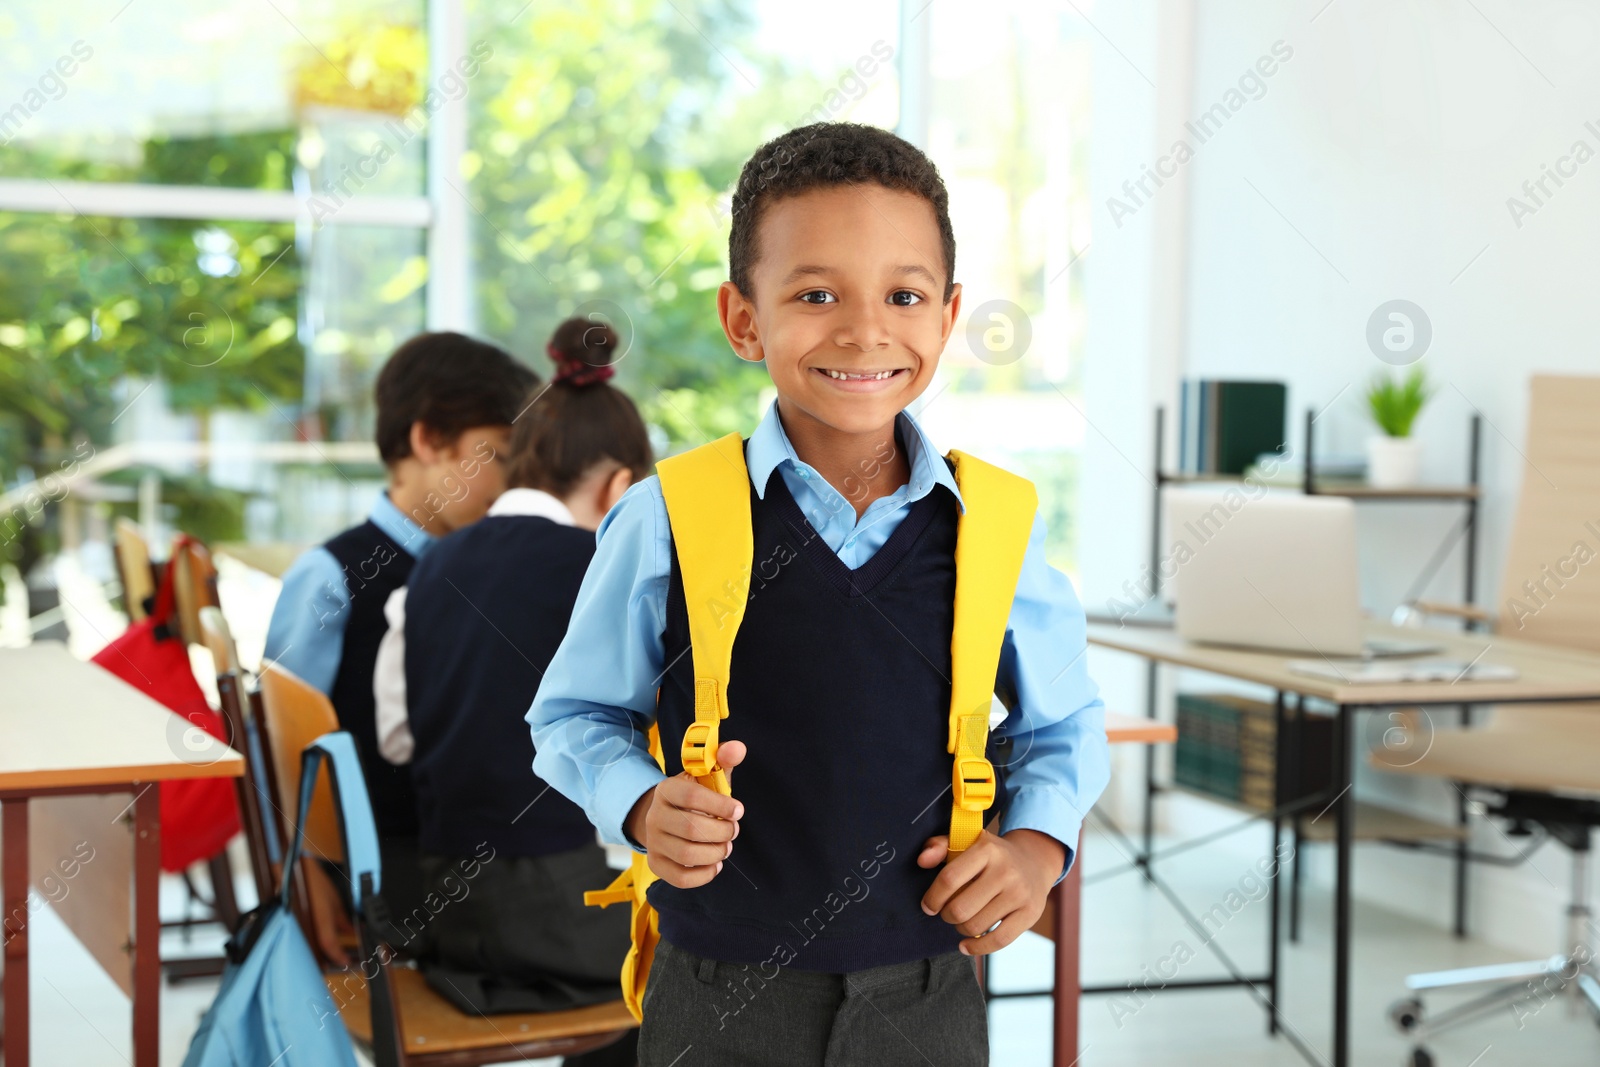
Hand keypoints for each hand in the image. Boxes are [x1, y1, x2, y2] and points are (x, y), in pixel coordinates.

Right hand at [625, 740, 745, 887]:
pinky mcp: (656, 864)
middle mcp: (654, 816)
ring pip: (687, 854)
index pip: (691, 796)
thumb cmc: (694, 797)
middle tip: (733, 831)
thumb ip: (723, 759)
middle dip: (722, 832)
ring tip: (725, 846)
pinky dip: (704, 875)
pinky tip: (714, 864)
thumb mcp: (707, 775)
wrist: (665, 817)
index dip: (720, 805)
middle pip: (691, 828)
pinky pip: (680, 878)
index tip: (738, 810)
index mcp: (666, 790)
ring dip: (716, 852)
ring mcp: (653, 842)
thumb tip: (738, 748)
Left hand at [916, 828, 1064, 955]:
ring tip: (963, 920)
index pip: (949, 879)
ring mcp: (1019, 894)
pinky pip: (998, 941)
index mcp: (986, 849)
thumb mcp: (966, 842)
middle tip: (948, 912)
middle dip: (947, 915)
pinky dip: (977, 948)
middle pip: (960, 908)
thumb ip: (939, 846)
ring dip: (961, 929)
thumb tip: (922, 861)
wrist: (1033, 861)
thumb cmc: (990, 856)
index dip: (933, 897)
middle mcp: (1005, 871)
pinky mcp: (1030, 914)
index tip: (928, 905)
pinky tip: (966, 945)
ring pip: (976, 926)